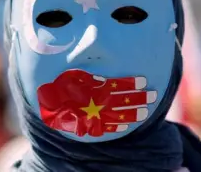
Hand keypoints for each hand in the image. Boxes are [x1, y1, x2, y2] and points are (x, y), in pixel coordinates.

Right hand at [37, 69, 156, 136]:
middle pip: (124, 101)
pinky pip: (107, 127)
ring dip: (134, 112)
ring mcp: (96, 115)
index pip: (119, 85)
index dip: (132, 85)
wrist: (47, 105)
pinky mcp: (90, 125)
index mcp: (96, 89)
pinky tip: (128, 125)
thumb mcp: (74, 74)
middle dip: (139, 98)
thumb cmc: (59, 86)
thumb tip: (103, 73)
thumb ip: (91, 74)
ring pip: (119, 114)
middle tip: (153, 96)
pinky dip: (118, 125)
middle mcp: (99, 103)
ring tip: (146, 111)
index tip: (144, 82)